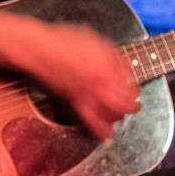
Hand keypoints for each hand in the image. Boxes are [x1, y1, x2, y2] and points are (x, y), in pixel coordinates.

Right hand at [25, 21, 139, 140]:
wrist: (40, 49)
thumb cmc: (64, 40)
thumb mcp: (96, 39)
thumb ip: (113, 56)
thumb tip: (124, 69)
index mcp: (108, 64)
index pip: (130, 81)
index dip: (133, 86)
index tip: (133, 86)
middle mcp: (101, 81)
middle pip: (126, 102)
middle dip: (132, 105)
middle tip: (134, 105)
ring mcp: (88, 93)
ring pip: (112, 113)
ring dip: (119, 115)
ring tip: (120, 114)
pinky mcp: (75, 102)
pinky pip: (90, 121)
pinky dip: (100, 130)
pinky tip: (106, 135)